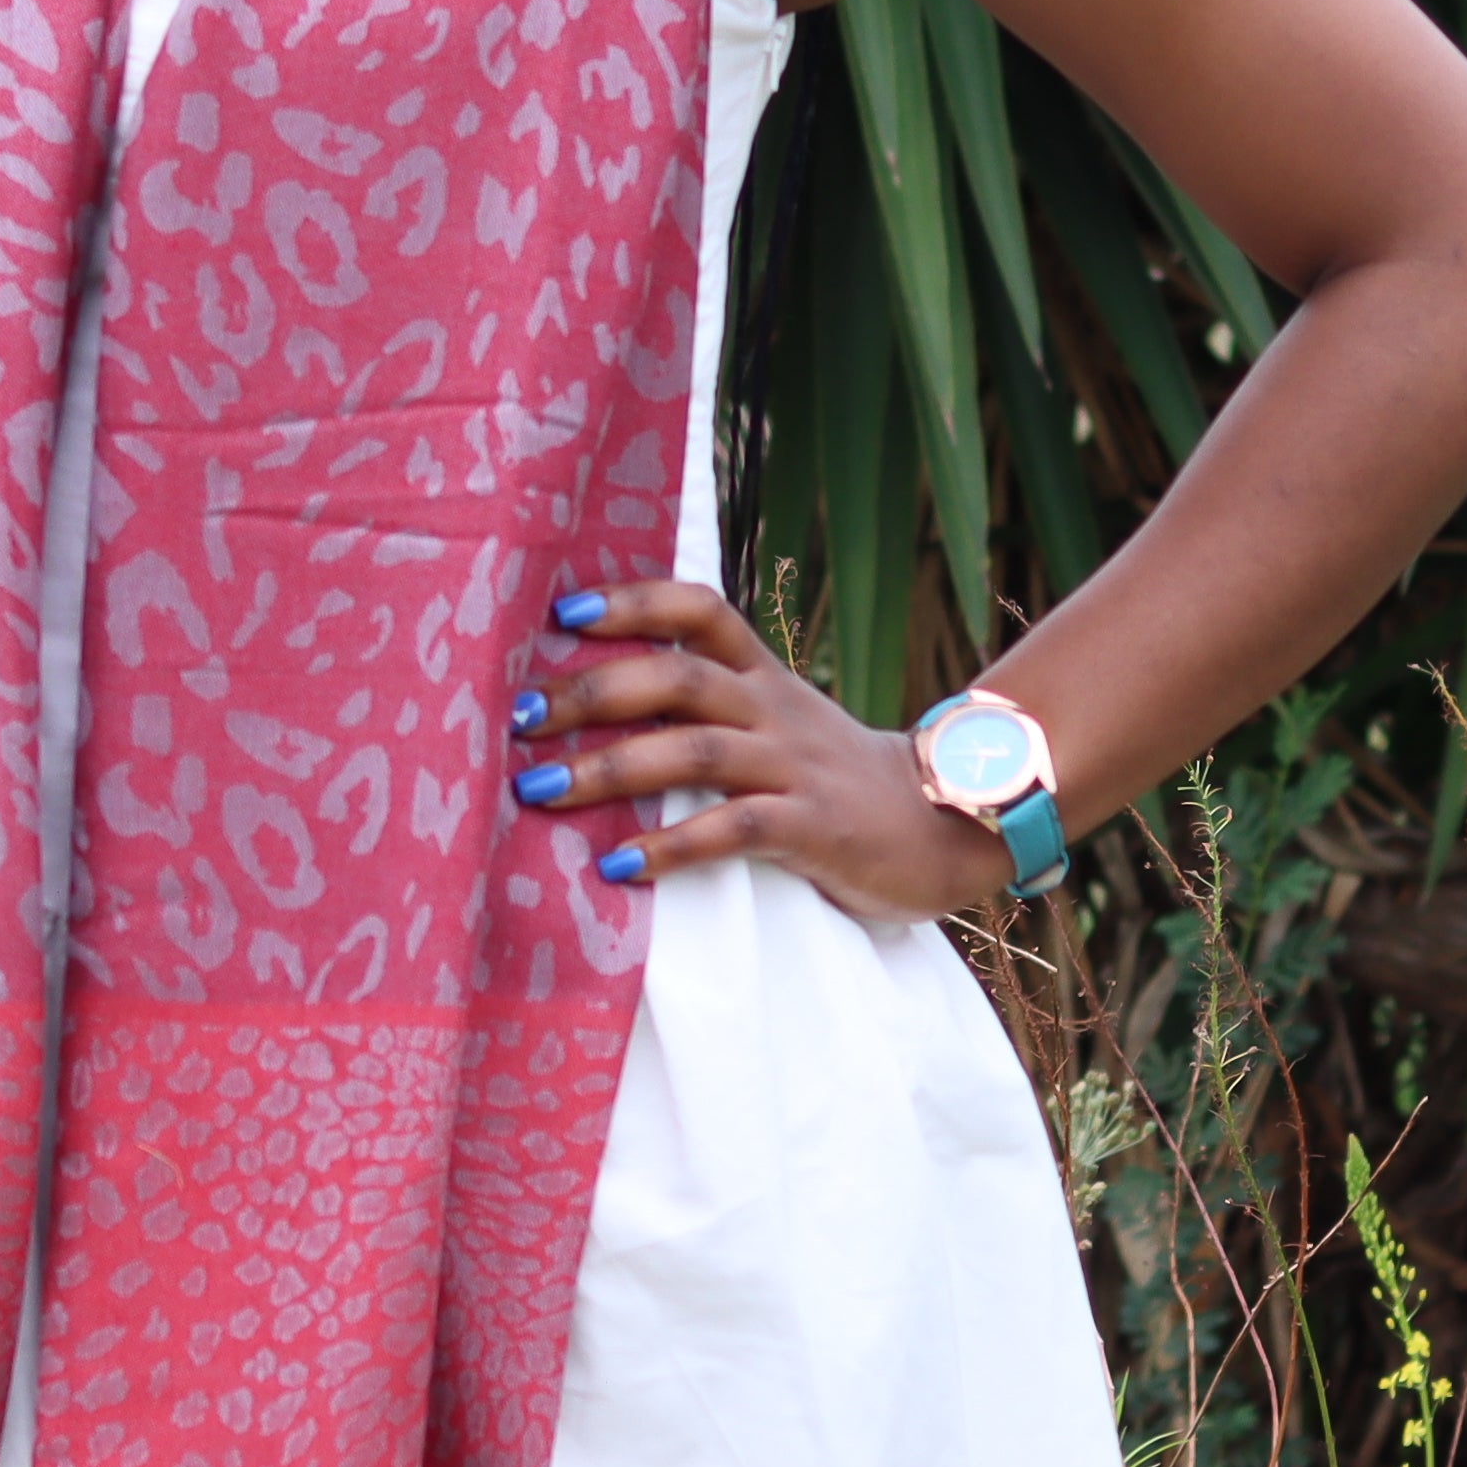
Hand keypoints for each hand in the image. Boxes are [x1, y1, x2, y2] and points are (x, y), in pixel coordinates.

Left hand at [509, 577, 1016, 924]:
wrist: (949, 827)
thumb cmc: (836, 781)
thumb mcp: (780, 724)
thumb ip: (711, 709)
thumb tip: (596, 710)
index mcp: (763, 675)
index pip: (698, 610)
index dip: (633, 601)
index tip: (562, 612)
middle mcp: (774, 709)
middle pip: (677, 675)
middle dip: (590, 692)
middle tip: (517, 717)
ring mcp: (795, 767)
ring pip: (694, 749)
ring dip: (608, 768)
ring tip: (539, 789)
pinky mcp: (814, 827)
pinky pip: (734, 829)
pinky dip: (671, 846)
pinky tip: (618, 865)